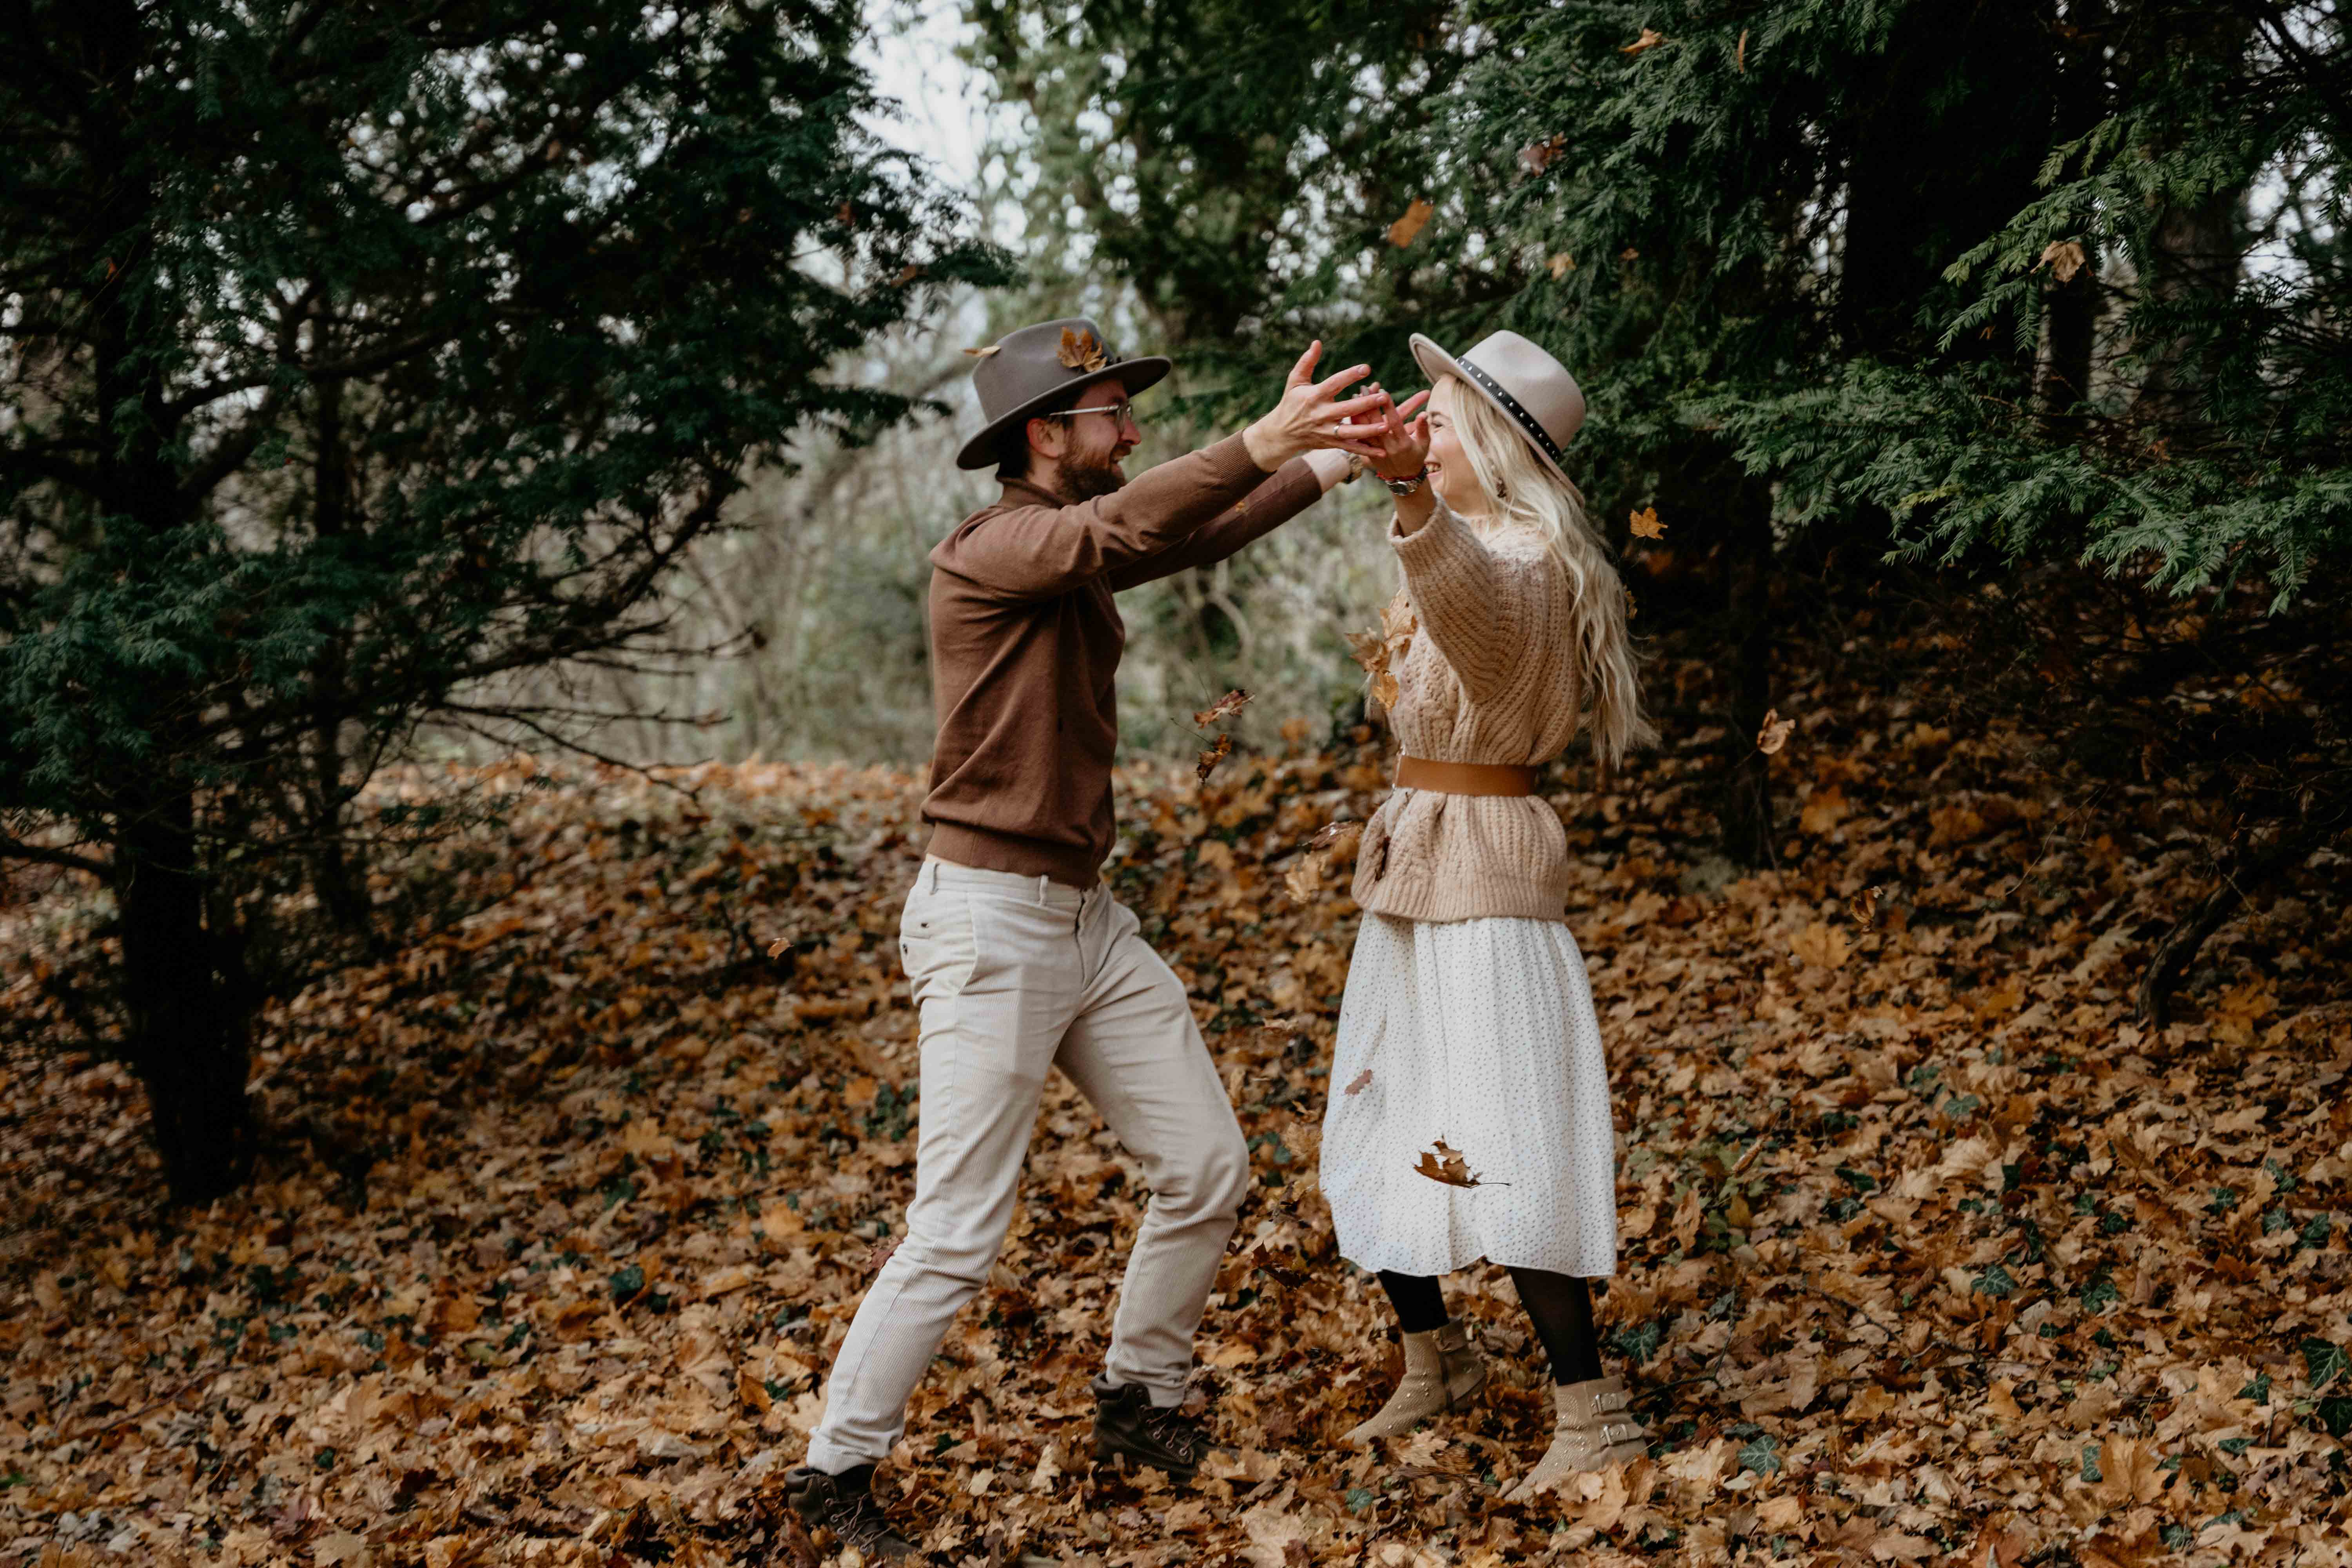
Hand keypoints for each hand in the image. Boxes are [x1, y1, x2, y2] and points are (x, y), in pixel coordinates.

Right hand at [1241, 341, 1390, 470]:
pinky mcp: (1330, 444)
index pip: (1334, 384)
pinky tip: (1382, 451)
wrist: (1281, 433)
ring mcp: (1325, 431)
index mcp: (1313, 396)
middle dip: (1365, 404)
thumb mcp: (1295, 381)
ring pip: (1350, 432)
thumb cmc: (1290, 402)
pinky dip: (1365, 451)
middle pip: (1346, 409)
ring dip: (1369, 430)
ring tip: (1386, 425)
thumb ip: (1306, 362)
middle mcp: (1320, 415)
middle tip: (1384, 396)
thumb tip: (1317, 342)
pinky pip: (1350, 448)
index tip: (1366, 368)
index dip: (1350, 376)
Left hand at [1364, 388, 1431, 481]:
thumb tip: (1424, 414)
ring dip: (1360, 412)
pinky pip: (1359, 436)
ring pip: (1365, 429)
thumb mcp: (1424, 444)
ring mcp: (1376, 450)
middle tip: (1365, 388)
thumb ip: (1423, 428)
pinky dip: (1355, 423)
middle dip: (1370, 405)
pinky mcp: (1368, 452)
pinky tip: (1350, 410)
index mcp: (1403, 443)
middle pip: (1376, 423)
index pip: (1394, 423)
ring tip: (1355, 395)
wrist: (1403, 477)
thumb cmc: (1416, 456)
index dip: (1388, 408)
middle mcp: (1388, 446)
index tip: (1383, 392)